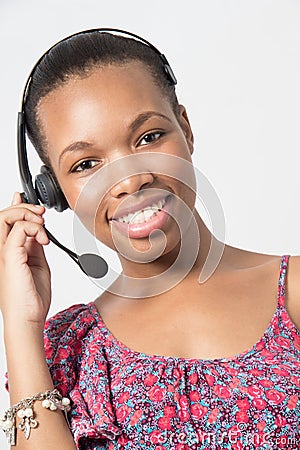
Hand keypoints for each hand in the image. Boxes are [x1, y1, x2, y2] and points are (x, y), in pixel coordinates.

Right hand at [0, 192, 50, 327]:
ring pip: (5, 218)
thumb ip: (36, 246)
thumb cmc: (32, 297)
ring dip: (27, 214)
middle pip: (4, 216)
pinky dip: (33, 227)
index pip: (8, 222)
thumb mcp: (38, 264)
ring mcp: (4, 252)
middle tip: (41, 213)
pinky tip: (43, 237)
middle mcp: (3, 249)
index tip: (31, 202)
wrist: (29, 317)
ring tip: (41, 223)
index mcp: (10, 251)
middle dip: (24, 207)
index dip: (17, 206)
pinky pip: (17, 230)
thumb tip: (38, 231)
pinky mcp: (9, 256)